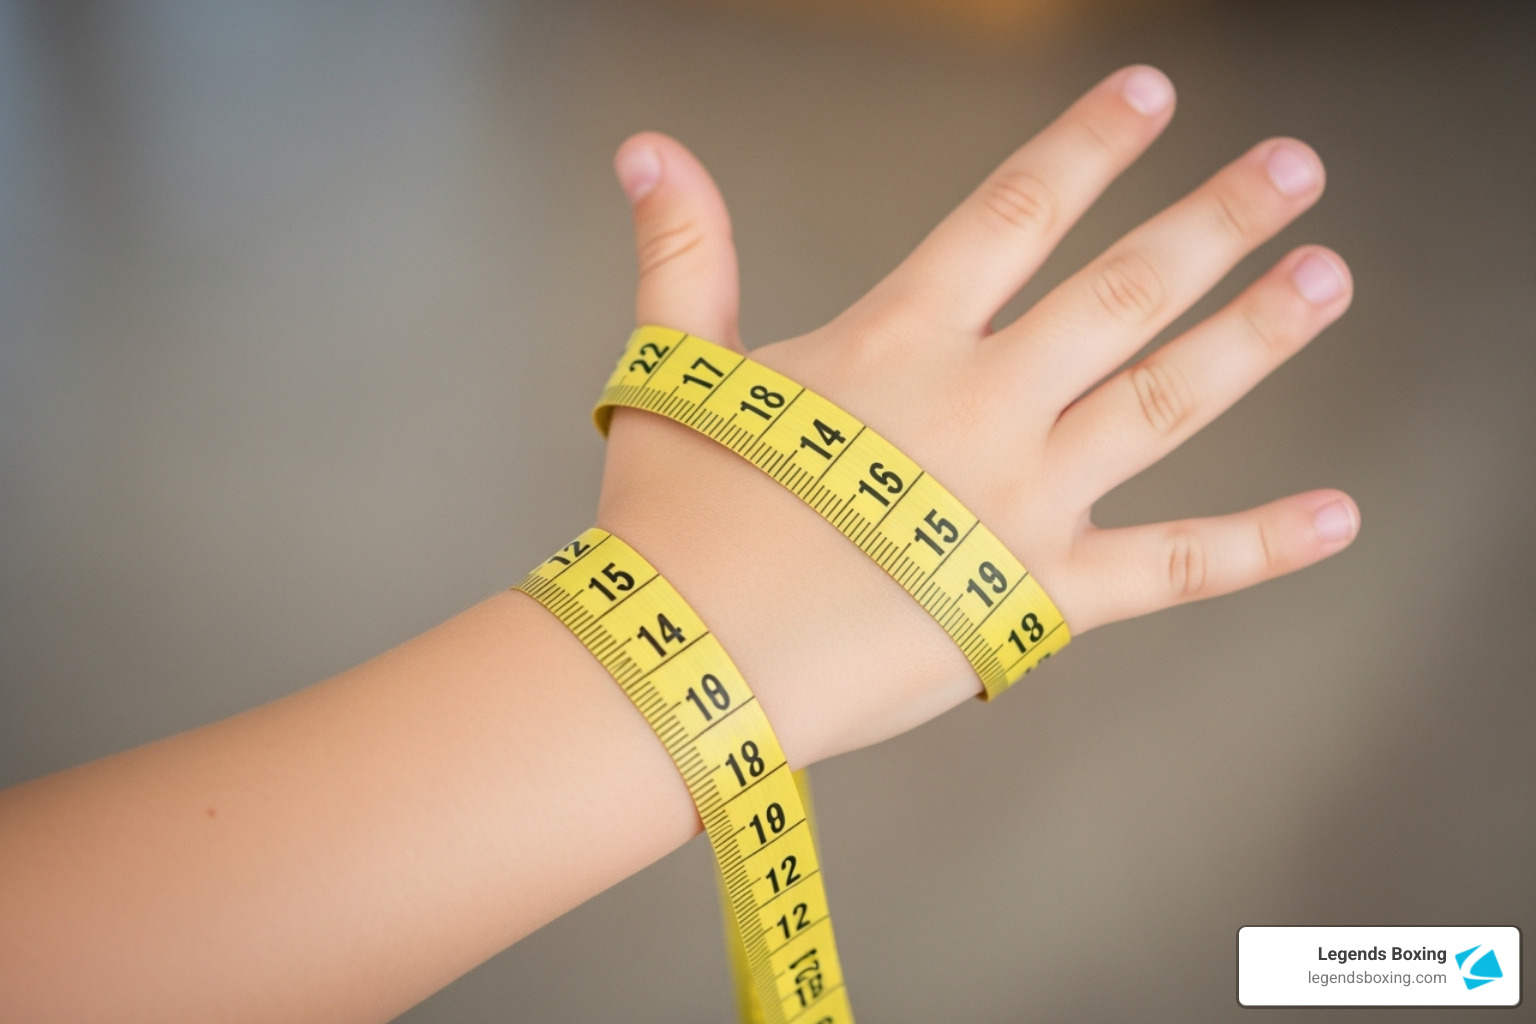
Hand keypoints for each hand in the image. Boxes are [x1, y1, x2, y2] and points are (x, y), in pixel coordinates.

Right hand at [596, 66, 1356, 767]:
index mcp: (900, 343)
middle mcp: (982, 405)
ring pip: (1165, 399)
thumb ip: (683, 255)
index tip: (1152, 94)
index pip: (1015, 214)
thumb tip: (648, 150)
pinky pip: (1172, 569)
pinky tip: (1340, 516)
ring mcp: (1022, 500)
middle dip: (1216, 218)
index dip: (1088, 144)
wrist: (687, 659)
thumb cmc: (674, 522)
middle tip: (1295, 166)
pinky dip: (1260, 546)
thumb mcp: (677, 370)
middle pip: (1123, 289)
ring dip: (1256, 335)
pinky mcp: (1040, 596)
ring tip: (1327, 277)